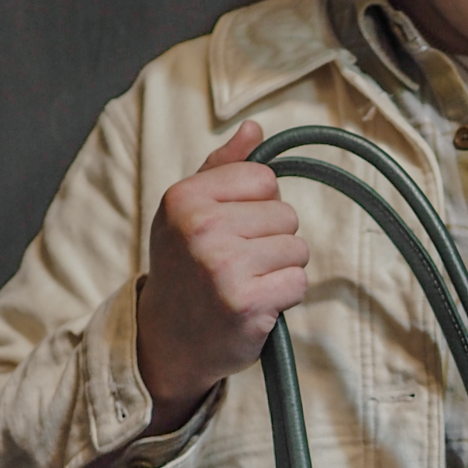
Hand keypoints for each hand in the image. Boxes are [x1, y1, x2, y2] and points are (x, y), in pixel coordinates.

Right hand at [136, 120, 308, 433]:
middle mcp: (201, 228)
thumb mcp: (188, 213)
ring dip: (282, 269)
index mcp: (186, 198)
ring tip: (250, 282)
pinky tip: (258, 303)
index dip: (261, 206)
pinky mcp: (246, 304)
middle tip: (242, 263)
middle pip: (286, 214)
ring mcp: (224, 267)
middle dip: (274, 240)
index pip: (264, 179)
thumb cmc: (184, 270)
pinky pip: (298, 283)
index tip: (236, 229)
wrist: (169, 339)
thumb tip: (255, 128)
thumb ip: (222, 168)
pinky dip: (286, 296)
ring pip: (297, 249)